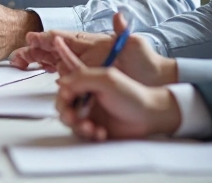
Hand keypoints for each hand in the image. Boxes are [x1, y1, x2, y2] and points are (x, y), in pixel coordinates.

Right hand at [11, 13, 176, 85]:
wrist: (154, 82)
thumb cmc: (145, 62)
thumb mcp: (136, 44)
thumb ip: (123, 31)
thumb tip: (119, 14)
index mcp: (90, 43)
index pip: (64, 38)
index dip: (46, 38)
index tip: (31, 39)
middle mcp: (82, 53)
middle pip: (52, 49)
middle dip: (33, 50)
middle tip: (17, 55)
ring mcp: (81, 65)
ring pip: (51, 60)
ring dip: (34, 60)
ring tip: (18, 62)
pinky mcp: (83, 78)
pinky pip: (61, 73)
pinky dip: (46, 72)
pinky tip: (35, 73)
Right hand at [53, 36, 181, 140]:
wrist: (150, 115)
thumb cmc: (133, 94)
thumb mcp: (107, 79)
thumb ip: (82, 77)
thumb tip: (61, 83)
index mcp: (88, 80)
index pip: (67, 77)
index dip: (61, 83)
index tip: (63, 88)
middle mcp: (87, 95)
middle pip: (64, 103)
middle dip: (65, 111)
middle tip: (72, 117)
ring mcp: (91, 112)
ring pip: (71, 120)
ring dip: (77, 125)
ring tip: (90, 127)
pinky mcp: (96, 126)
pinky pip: (82, 133)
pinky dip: (89, 134)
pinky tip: (100, 132)